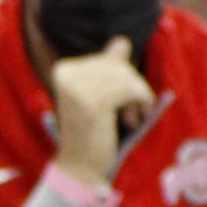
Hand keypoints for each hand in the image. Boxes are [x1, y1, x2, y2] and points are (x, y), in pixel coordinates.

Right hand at [50, 35, 157, 182]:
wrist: (80, 165)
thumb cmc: (93, 130)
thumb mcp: (102, 94)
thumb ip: (110, 68)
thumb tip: (122, 41)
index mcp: (64, 69)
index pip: (110, 58)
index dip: (125, 78)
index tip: (124, 100)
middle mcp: (66, 75)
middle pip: (120, 66)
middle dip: (134, 87)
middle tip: (133, 112)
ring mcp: (77, 88)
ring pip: (128, 77)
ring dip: (139, 98)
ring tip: (132, 118)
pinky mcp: (92, 103)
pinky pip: (132, 89)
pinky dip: (142, 102)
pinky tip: (135, 118)